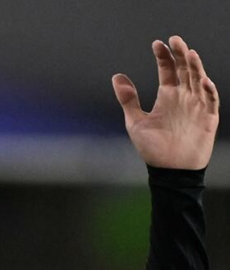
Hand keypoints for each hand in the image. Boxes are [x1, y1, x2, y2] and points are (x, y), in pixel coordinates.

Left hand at [112, 36, 218, 169]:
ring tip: (189, 54)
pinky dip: (208, 91)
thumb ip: (128, 99)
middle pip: (185, 70)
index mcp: (167, 96)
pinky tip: (203, 81)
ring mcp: (197, 106)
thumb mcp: (135, 122)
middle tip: (175, 40)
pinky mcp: (208, 118)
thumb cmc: (152, 148)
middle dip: (180, 54)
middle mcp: (183, 98)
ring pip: (199, 81)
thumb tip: (116, 76)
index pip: (167, 71)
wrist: (169, 171)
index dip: (163, 57)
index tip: (157, 44)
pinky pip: (210, 101)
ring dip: (195, 67)